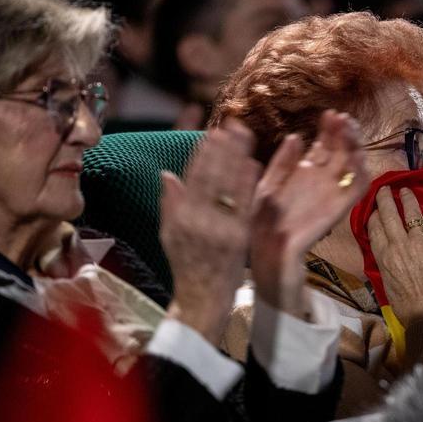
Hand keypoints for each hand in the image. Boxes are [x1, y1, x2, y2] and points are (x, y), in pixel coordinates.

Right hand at [160, 119, 260, 343]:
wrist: (202, 299)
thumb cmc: (186, 265)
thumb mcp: (169, 234)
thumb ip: (170, 203)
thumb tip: (167, 173)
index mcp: (179, 216)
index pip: (190, 174)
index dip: (198, 147)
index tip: (207, 127)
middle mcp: (196, 219)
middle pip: (209, 174)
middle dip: (221, 146)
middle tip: (232, 122)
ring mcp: (218, 228)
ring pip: (227, 185)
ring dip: (236, 156)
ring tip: (245, 133)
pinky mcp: (238, 238)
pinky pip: (244, 205)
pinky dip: (248, 183)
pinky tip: (254, 164)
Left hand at [250, 111, 369, 317]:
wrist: (266, 255)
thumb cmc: (261, 223)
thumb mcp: (265, 187)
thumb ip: (281, 163)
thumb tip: (296, 136)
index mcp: (303, 174)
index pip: (323, 145)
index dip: (328, 129)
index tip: (329, 113)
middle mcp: (321, 182)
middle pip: (341, 151)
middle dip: (344, 133)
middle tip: (342, 118)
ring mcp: (332, 195)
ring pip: (353, 166)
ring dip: (356, 147)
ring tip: (350, 130)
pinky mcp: (338, 210)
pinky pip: (357, 190)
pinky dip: (362, 172)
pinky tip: (358, 157)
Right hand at [366, 185, 422, 327]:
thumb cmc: (409, 309)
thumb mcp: (388, 287)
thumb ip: (386, 268)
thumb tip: (385, 261)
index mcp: (384, 257)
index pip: (374, 228)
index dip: (374, 215)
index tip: (375, 209)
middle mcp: (399, 245)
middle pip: (389, 214)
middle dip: (386, 199)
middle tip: (385, 190)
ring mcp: (420, 241)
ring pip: (411, 212)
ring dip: (408, 198)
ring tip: (406, 191)